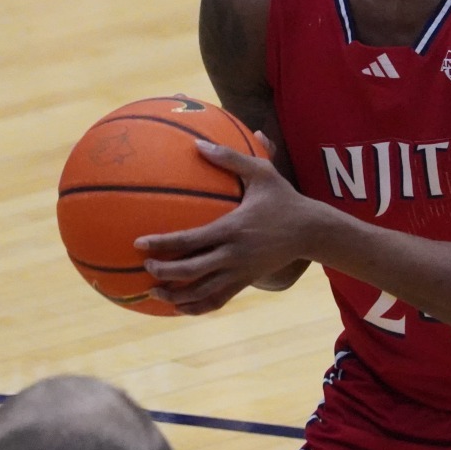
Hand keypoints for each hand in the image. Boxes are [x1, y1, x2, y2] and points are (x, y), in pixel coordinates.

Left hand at [135, 142, 320, 313]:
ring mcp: (240, 272)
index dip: (162, 244)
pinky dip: (197, 307)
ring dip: (176, 296)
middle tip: (144, 266)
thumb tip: (198, 143)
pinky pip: (218, 300)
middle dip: (164, 271)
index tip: (139, 243)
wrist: (311, 230)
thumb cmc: (283, 198)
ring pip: (202, 293)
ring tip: (154, 292)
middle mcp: (233, 254)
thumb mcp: (261, 173)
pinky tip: (180, 307)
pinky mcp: (246, 282)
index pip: (190, 240)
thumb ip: (230, 158)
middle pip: (191, 271)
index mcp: (232, 228)